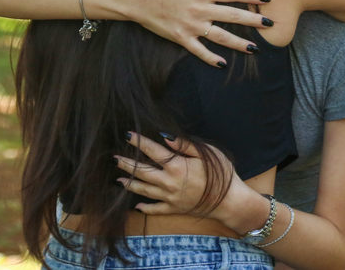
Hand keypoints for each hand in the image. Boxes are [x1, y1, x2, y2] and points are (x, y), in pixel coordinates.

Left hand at [116, 131, 242, 218]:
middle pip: (142, 172)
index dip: (139, 142)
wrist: (230, 201)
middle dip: (128, 164)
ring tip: (119, 179)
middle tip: (115, 158)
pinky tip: (138, 206)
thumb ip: (184, 145)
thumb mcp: (206, 153)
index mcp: (176, 166)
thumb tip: (164, 138)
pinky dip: (145, 207)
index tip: (127, 135)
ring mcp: (170, 197)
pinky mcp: (175, 209)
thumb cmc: (221, 173)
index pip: (152, 151)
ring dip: (130, 184)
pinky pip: (156, 209)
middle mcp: (168, 182)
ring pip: (144, 190)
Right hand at [128, 0, 273, 67]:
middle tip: (270, 23)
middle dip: (253, 20)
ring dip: (239, 43)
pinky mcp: (181, 38)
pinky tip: (224, 64)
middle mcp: (199, 9)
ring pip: (220, 37)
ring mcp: (190, 25)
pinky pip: (199, 51)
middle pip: (232, 15)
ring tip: (255, 48)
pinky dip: (211, 58)